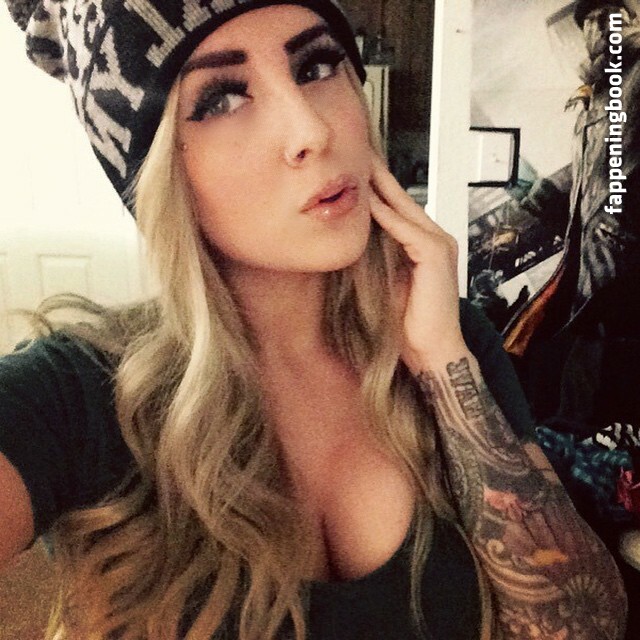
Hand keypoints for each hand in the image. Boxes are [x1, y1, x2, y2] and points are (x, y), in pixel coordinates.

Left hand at [368, 154, 467, 371]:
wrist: (432, 350)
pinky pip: (406, 229)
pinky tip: (369, 202)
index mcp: (425, 245)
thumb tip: (351, 238)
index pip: (399, 209)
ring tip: (359, 167)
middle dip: (379, 177)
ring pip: (405, 209)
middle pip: (402, 200)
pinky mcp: (436, 255)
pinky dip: (387, 216)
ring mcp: (439, 245)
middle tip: (357, 154)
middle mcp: (436, 239)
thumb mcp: (386, 281)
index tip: (356, 173)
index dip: (378, 190)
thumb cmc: (409, 323)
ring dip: (381, 188)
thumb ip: (375, 256)